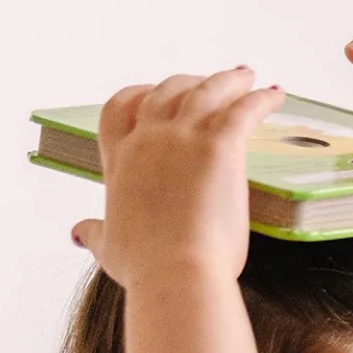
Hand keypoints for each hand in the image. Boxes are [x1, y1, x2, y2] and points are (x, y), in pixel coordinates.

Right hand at [70, 69, 283, 286]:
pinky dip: (261, 98)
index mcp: (121, 159)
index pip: (119, 109)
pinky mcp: (218, 146)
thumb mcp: (109, 249)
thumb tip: (77, 233)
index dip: (137, 96)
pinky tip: (275, 96)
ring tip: (246, 77)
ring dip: (228, 80)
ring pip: (206, 90)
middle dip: (186, 82)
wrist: (174, 275)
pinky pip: (243, 109)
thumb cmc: (145, 270)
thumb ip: (95, 233)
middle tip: (207, 84)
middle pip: (165, 91)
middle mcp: (148, 139)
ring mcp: (182, 138)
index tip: (152, 94)